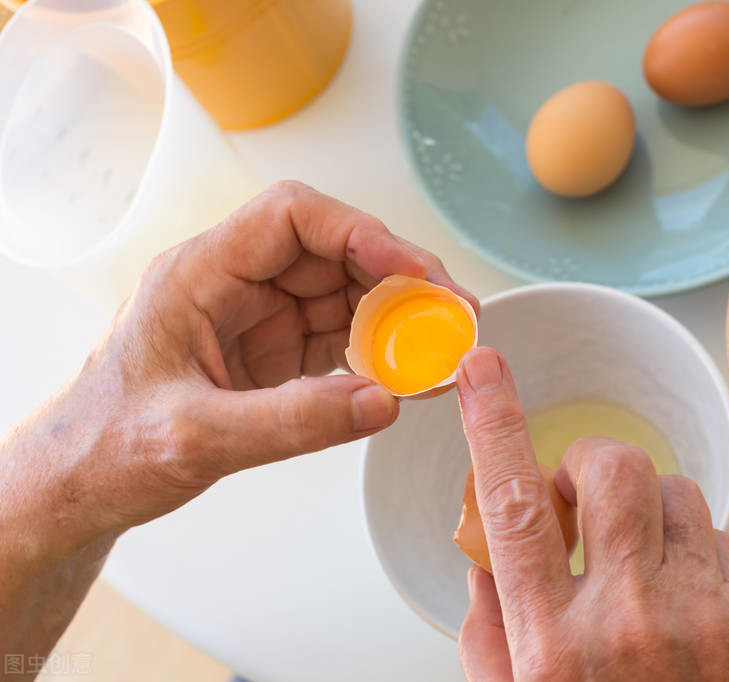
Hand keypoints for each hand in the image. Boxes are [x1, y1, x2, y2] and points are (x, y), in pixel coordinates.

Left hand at [1, 180, 477, 557]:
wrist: (80, 485)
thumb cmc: (107, 448)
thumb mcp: (194, 437)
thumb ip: (291, 421)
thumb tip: (383, 402)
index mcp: (200, 275)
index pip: (292, 217)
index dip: (361, 234)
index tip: (415, 272)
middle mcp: (234, 285)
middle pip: (334, 252)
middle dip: (399, 278)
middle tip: (452, 317)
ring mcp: (257, 318)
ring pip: (345, 293)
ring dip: (397, 317)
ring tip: (440, 351)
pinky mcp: (274, 353)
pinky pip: (340, 337)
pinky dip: (379, 353)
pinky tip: (405, 375)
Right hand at [455, 347, 728, 680]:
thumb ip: (489, 623)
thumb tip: (488, 548)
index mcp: (554, 645)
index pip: (512, 506)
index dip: (493, 423)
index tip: (482, 370)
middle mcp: (632, 622)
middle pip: (614, 471)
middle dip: (591, 464)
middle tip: (580, 499)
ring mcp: (707, 619)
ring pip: (675, 494)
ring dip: (645, 513)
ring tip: (636, 568)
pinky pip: (719, 539)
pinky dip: (690, 552)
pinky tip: (680, 604)